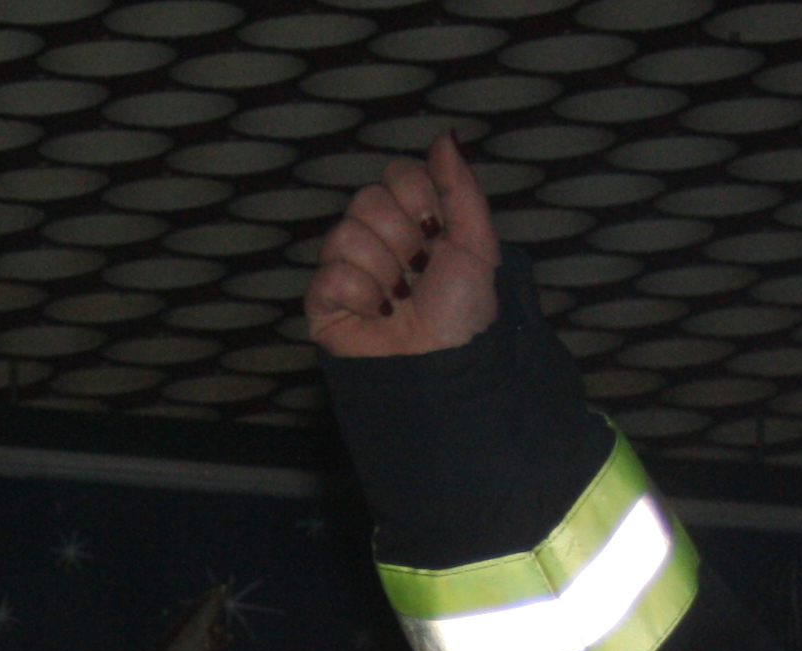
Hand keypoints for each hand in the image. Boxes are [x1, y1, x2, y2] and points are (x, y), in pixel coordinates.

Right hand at [305, 134, 500, 361]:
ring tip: (401, 297)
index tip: (438, 232)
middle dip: (400, 238)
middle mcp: (376, 237)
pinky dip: (361, 295)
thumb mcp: (477, 240)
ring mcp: (347, 268)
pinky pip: (329, 274)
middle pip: (365, 199)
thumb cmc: (465, 310)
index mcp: (412, 218)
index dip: (418, 199)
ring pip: (344, 234)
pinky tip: (380, 312)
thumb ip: (460, 185)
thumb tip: (443, 135)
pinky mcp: (324, 302)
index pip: (395, 173)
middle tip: (419, 269)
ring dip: (384, 270)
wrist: (446, 364)